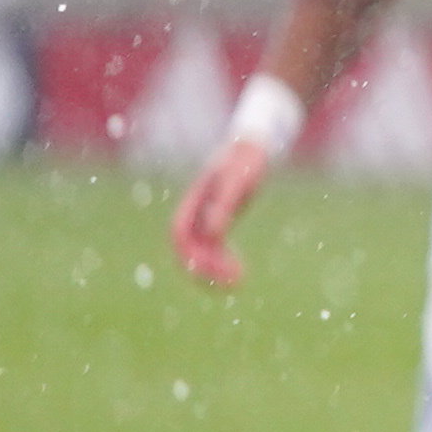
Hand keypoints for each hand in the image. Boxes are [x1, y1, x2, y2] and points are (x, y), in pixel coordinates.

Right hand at [170, 140, 270, 288]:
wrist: (252, 149)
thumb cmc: (245, 161)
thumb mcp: (238, 183)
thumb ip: (224, 206)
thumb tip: (213, 233)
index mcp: (194, 202)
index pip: (179, 233)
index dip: (189, 253)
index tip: (211, 267)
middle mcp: (196, 213)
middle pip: (186, 248)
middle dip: (202, 268)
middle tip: (230, 283)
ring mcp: (207, 218)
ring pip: (200, 252)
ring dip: (213, 270)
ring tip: (237, 283)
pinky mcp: (220, 221)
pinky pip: (214, 249)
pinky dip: (222, 262)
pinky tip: (239, 272)